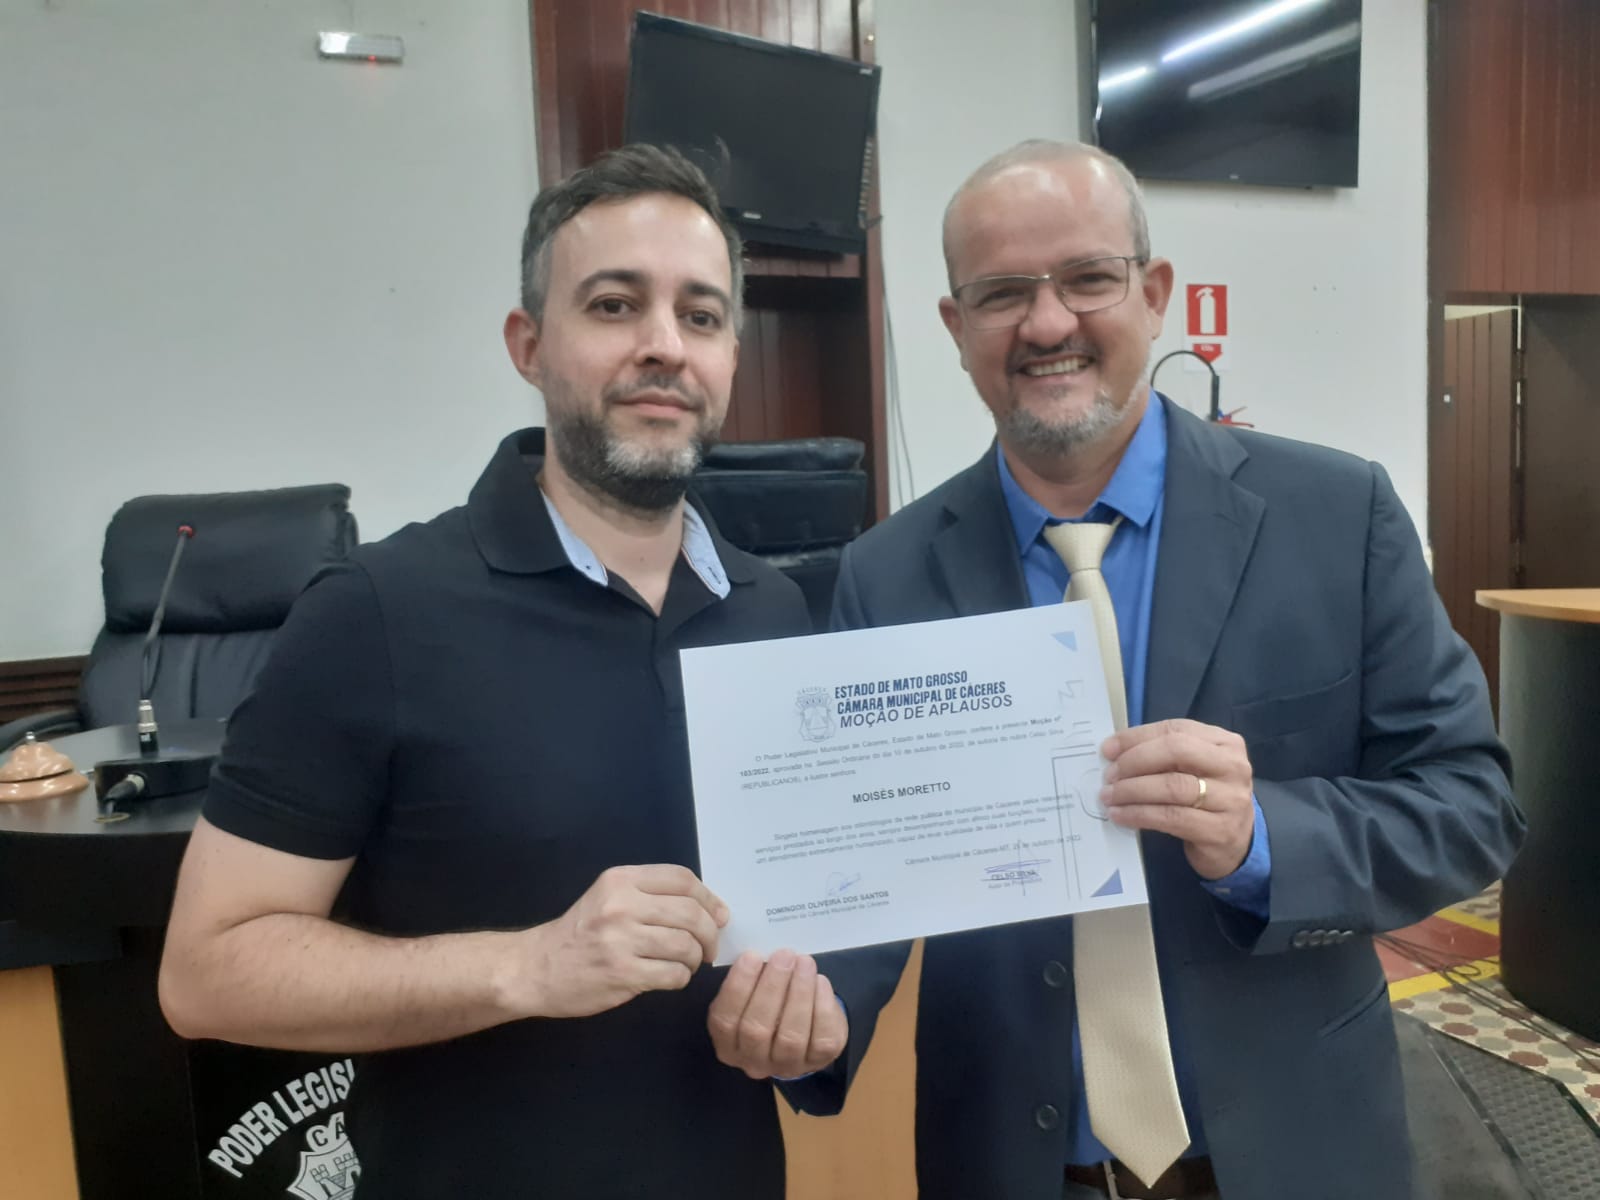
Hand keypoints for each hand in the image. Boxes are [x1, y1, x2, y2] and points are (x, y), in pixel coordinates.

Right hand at [518, 865, 726, 1018]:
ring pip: (686, 946)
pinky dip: (680, 978)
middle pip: (691, 913)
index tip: (719, 915)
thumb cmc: (580, 932)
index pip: (682, 879)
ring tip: (685, 964)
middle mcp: (621, 905)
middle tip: (708, 948)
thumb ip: (651, 895)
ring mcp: (621, 940)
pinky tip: (668, 977)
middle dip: (710, 933)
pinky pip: (673, 975)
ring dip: (694, 959)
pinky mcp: (622, 974)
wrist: (537, 967)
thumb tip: (711, 909)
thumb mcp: (609, 897)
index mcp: (620, 880)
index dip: (709, 898)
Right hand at [707, 949, 847, 1079]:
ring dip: (799, 993)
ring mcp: (787, 1066)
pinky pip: (822, 1039)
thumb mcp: (750, 994)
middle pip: (757, 1030)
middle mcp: (753, 1062)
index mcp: (728, 1045)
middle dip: (771, 987)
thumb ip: (749, 981)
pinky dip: (822, 1006)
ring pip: (791, 1036)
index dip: (738, 987)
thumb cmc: (769, 1003)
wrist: (804, 1028)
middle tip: (784, 956)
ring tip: (804, 963)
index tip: (752, 956)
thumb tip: (758, 956)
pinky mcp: (818, 1061)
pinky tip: (820, 981)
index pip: (725, 1020)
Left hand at [1100, 719, 1254, 879]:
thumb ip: (1163, 755)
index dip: (1137, 737)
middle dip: (1135, 761)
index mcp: (1225, 743)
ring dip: (1132, 790)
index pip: (1175, 730)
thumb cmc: (1206, 798)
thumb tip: (1113, 750)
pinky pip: (1171, 817)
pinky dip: (1140, 814)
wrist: (1236, 843)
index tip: (1108, 749)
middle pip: (1176, 751)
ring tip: (1109, 796)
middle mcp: (1233, 766)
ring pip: (1172, 786)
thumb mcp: (1192, 769)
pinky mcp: (1220, 830)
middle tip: (1110, 775)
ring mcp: (1231, 799)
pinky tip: (1120, 816)